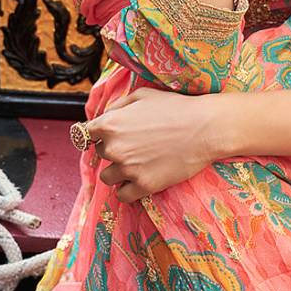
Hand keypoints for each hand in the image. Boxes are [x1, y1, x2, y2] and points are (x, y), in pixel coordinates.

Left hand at [88, 86, 216, 203]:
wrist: (205, 128)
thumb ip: (117, 106)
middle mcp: (114, 148)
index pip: (86, 134)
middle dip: (113, 150)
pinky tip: (140, 180)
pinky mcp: (144, 186)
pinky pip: (123, 196)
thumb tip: (103, 116)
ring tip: (137, 164)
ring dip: (118, 172)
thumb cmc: (175, 107)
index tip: (107, 137)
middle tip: (134, 146)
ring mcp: (128, 169)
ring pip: (108, 178)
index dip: (97, 135)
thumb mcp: (141, 95)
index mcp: (109, 124)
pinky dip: (128, 190)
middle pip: (100, 155)